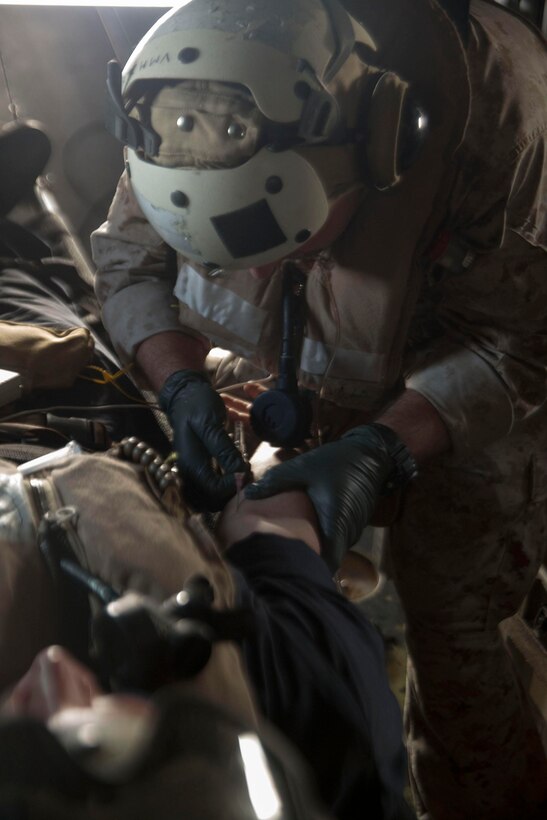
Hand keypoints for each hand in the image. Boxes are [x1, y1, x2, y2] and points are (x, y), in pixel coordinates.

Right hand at [160, 370, 248, 510]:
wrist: (185, 395)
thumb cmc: (197, 406)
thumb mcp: (211, 423)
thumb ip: (224, 448)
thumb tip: (239, 472)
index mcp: (191, 463)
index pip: (214, 490)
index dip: (234, 484)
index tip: (245, 468)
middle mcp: (188, 472)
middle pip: (212, 498)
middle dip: (232, 488)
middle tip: (245, 470)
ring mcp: (191, 471)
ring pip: (211, 494)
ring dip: (228, 486)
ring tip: (240, 468)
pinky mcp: (196, 468)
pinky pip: (210, 485)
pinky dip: (223, 481)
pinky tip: (232, 466)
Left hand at [245, 423, 416, 567]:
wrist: (369, 455)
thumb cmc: (337, 462)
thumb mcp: (303, 468)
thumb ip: (276, 482)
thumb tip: (247, 494)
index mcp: (335, 522)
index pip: (327, 561)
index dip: (308, 569)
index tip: (287, 570)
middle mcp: (347, 532)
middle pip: (327, 557)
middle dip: (306, 559)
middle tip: (279, 559)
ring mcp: (353, 529)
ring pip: (332, 547)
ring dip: (315, 547)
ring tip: (288, 546)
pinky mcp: (353, 523)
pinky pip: (336, 537)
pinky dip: (323, 537)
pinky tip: (305, 530)